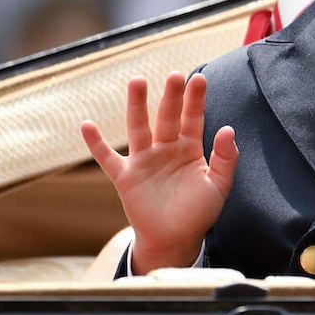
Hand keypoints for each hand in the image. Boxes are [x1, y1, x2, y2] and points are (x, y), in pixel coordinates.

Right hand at [80, 71, 237, 273]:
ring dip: (137, 106)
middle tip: (175, 74)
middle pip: (167, 117)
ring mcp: (144, 161)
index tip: (200, 78)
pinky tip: (86, 125)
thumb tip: (228, 129)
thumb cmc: (198, 212)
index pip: (193, 118)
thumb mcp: (219, 185)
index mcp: (189, 148)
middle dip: (171, 96)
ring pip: (139, 128)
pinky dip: (96, 143)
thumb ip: (227, 158)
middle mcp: (166, 149)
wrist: (175, 240)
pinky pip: (108, 158)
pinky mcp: (125, 178)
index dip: (196, 100)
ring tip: (137, 81)